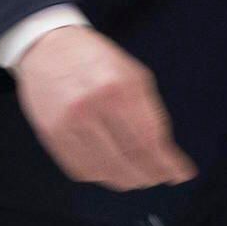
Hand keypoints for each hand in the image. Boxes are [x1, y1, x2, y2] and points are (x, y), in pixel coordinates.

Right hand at [12, 25, 195, 190]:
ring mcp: (67, 122)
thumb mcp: (132, 75)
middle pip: (129, 161)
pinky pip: (81, 170)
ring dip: (126, 179)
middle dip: (151, 176)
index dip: (168, 165)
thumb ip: (151, 114)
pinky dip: (100, 175)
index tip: (180, 174)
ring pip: (105, 171)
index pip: (149, 142)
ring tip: (136, 176)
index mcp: (117, 88)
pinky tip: (109, 168)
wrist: (46, 46)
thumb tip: (168, 156)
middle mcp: (91, 107)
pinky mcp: (51, 133)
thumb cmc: (95, 60)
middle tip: (160, 177)